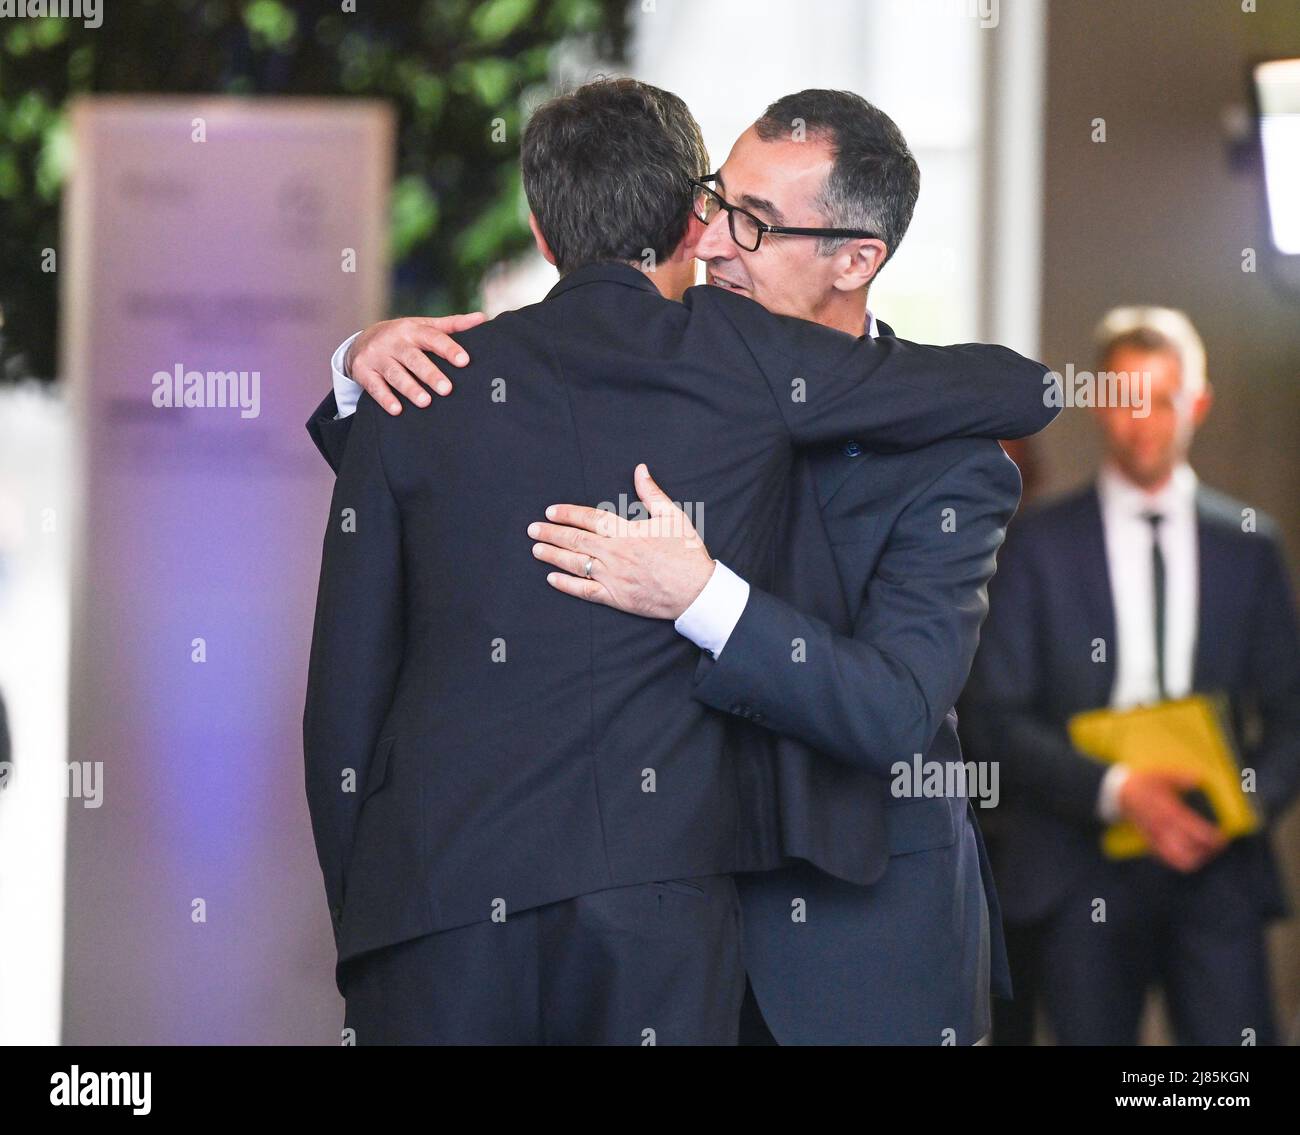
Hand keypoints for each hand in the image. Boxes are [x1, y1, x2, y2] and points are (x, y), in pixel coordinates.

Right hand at [345, 313, 488, 413]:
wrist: (362, 341)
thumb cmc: (405, 337)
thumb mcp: (425, 327)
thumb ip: (453, 325)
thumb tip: (483, 318)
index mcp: (413, 329)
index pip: (433, 338)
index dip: (449, 349)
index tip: (464, 361)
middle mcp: (394, 341)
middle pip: (414, 358)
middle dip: (430, 374)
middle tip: (447, 389)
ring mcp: (377, 356)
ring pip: (394, 374)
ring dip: (410, 388)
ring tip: (425, 402)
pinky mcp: (363, 371)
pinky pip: (374, 387)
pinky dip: (385, 398)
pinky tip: (397, 410)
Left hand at [527, 463, 713, 618]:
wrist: (696, 590)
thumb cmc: (686, 552)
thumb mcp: (673, 516)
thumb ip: (652, 493)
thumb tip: (640, 469)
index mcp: (627, 532)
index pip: (590, 519)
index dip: (568, 514)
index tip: (550, 511)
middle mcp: (615, 553)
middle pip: (576, 540)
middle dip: (551, 534)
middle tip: (532, 530)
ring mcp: (613, 576)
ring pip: (576, 564)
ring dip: (553, 556)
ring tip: (536, 550)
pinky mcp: (615, 597)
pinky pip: (585, 590)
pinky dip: (567, 584)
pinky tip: (552, 579)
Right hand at [1117, 768, 1227, 872]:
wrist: (1120, 792)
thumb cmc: (1145, 783)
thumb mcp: (1164, 776)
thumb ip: (1183, 778)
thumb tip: (1200, 779)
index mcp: (1170, 812)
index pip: (1197, 832)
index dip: (1213, 839)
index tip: (1223, 837)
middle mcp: (1163, 828)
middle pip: (1191, 851)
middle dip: (1208, 852)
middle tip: (1217, 846)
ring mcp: (1155, 837)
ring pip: (1179, 860)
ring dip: (1194, 860)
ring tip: (1203, 853)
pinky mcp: (1149, 842)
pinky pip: (1166, 859)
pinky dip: (1179, 861)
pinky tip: (1188, 854)